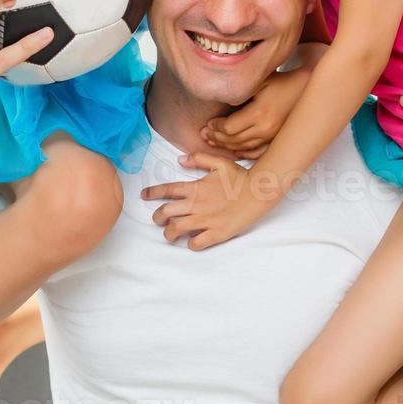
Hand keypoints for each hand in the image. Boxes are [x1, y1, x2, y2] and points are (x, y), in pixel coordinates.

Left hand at [140, 155, 275, 250]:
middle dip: (157, 217)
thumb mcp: (219, 162)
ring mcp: (205, 221)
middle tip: (158, 219)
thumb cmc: (240, 177)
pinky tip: (192, 242)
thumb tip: (180, 160)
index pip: (166, 190)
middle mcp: (196, 205)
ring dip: (169, 233)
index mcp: (195, 188)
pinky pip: (196, 243)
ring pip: (175, 230)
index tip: (144, 196)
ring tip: (170, 234)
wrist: (258, 193)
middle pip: (165, 213)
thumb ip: (198, 159)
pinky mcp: (216, 233)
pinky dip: (191, 244)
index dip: (152, 193)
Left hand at [201, 66, 310, 158]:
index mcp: (260, 113)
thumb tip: (225, 104)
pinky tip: (235, 151)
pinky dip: (244, 153)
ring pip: (243, 147)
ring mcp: (271, 136)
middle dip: (217, 138)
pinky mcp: (275, 139)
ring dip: (226, 146)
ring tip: (214, 142)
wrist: (303, 89)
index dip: (217, 127)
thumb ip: (242, 92)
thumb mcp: (260, 82)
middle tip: (205, 134)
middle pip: (234, 140)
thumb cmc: (281, 83)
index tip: (209, 123)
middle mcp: (266, 128)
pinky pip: (256, 152)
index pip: (230, 127)